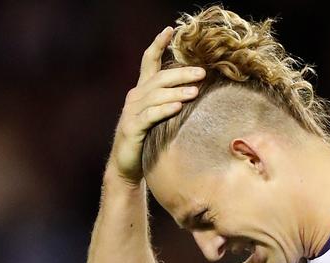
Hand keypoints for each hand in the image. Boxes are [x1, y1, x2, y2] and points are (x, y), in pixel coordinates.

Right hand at [109, 26, 205, 184]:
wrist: (127, 166)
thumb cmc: (147, 141)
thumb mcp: (158, 117)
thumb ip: (170, 102)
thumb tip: (197, 91)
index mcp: (142, 92)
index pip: (149, 61)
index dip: (158, 44)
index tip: (170, 29)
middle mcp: (135, 97)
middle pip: (159, 78)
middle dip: (181, 73)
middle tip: (202, 72)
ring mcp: (132, 112)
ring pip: (156, 96)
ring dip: (177, 92)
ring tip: (195, 91)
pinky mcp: (132, 128)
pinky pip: (151, 116)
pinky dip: (165, 110)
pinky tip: (178, 107)